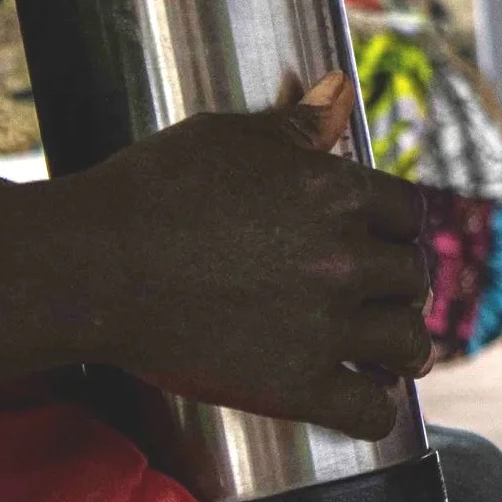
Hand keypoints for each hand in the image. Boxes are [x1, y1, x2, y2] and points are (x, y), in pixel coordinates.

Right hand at [52, 74, 432, 439]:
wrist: (90, 267)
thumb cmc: (150, 191)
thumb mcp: (228, 137)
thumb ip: (295, 124)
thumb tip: (337, 90)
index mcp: (339, 193)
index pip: (407, 212)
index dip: (398, 226)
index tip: (387, 240)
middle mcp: (345, 258)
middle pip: (411, 276)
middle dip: (399, 285)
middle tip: (385, 298)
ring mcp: (324, 325)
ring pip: (405, 342)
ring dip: (403, 347)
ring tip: (396, 355)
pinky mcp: (294, 384)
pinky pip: (369, 410)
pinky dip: (377, 411)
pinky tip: (370, 405)